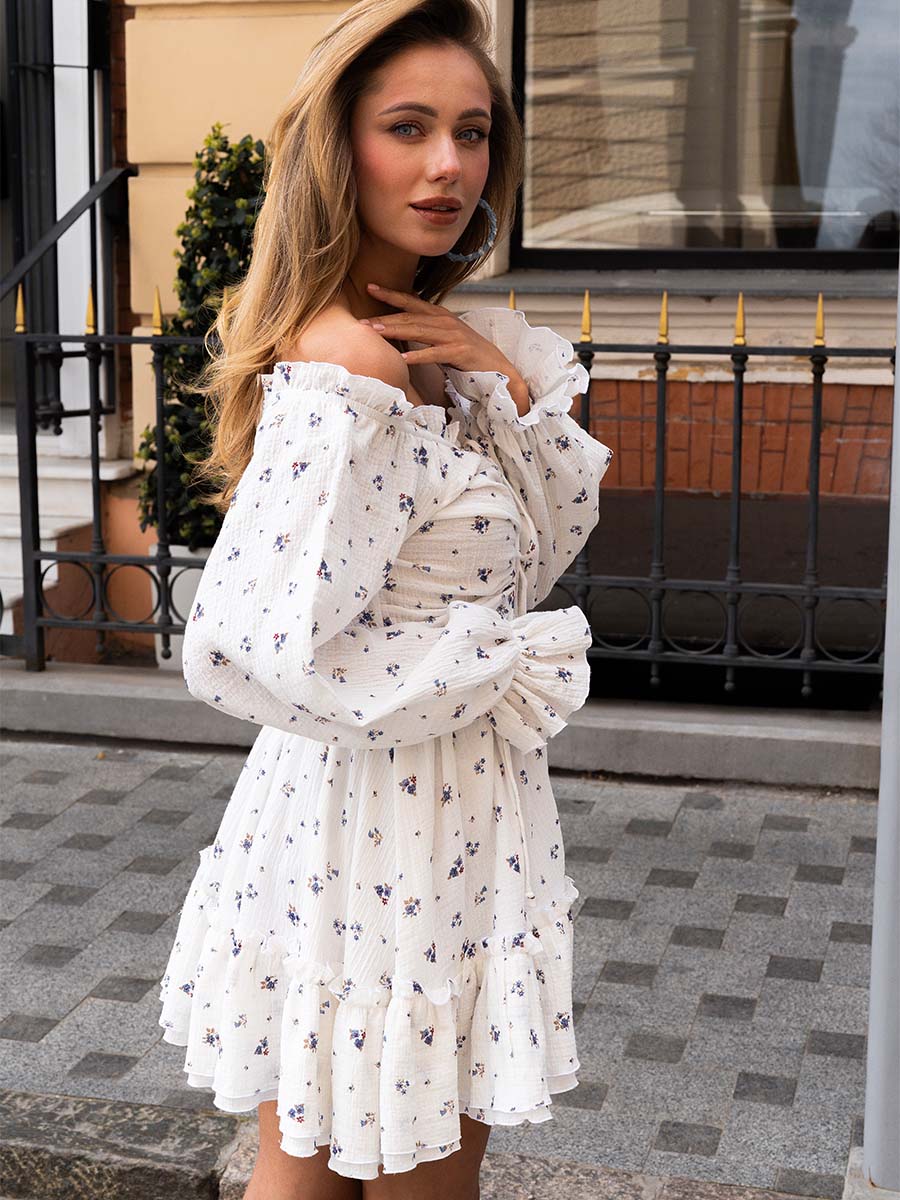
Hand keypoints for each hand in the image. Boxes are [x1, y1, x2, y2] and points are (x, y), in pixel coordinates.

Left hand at [358, 283, 529, 413]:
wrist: (498, 368)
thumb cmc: (468, 356)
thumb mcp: (444, 339)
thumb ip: (426, 332)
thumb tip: (403, 331)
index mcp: (440, 316)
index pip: (411, 302)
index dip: (391, 294)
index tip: (369, 287)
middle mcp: (445, 321)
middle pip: (409, 317)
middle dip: (385, 317)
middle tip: (361, 321)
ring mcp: (453, 336)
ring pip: (418, 331)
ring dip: (395, 331)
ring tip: (375, 332)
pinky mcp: (459, 352)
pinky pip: (434, 353)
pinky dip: (418, 356)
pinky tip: (402, 359)